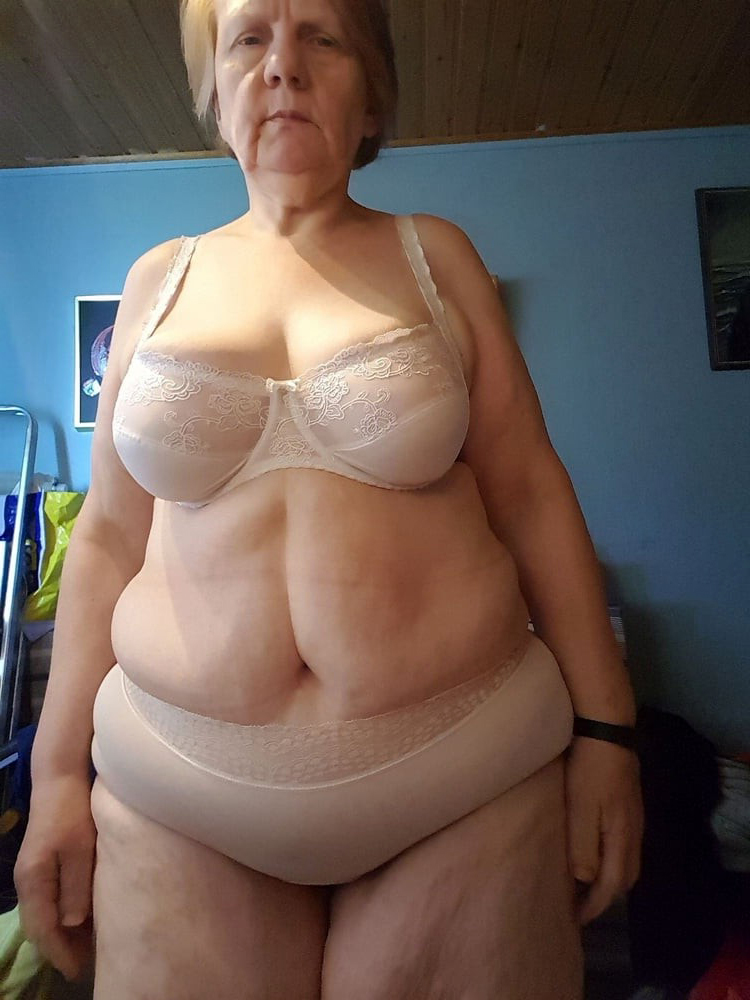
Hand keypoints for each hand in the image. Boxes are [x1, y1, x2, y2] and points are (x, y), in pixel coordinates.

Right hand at [14, 771, 96, 981]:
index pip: (43, 929)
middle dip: (60, 948)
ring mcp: (33, 872)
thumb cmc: (74, 811)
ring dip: (62, 933)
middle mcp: (27, 881)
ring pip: (44, 914)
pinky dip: (63, 915)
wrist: (61, 778)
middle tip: (84, 965)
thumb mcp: (81, 849)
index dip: (59, 953)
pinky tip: (81, 919)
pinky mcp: (42, 864)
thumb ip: (76, 887)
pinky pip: (49, 900)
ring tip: (85, 948)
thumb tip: (71, 925)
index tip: (77, 971)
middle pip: (40, 926)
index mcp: (34, 880)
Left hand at [565, 735, 643, 924]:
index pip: (613, 886)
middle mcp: (634, 832)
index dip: (594, 906)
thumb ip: (583, 847)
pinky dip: (610, 859)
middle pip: (625, 878)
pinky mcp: (628, 803)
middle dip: (603, 898)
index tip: (574, 920)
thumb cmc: (588, 769)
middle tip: (577, 906)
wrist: (607, 728)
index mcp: (623, 837)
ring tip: (582, 884)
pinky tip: (592, 851)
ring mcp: (634, 816)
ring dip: (607, 879)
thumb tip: (585, 880)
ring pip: (626, 861)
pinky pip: (623, 844)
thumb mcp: (579, 808)